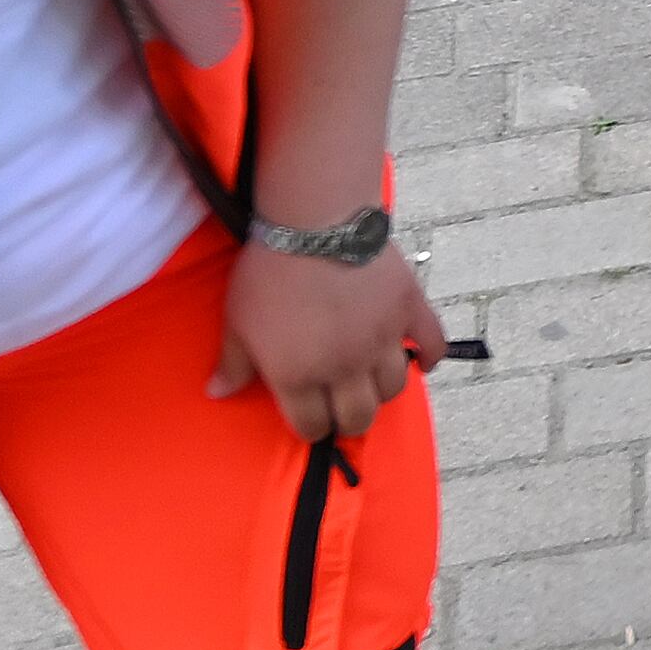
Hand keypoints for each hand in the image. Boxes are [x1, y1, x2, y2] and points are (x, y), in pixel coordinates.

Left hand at [212, 241, 446, 442]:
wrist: (314, 222)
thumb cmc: (268, 272)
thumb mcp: (238, 319)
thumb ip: (233, 362)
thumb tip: (217, 394)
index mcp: (299, 376)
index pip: (311, 426)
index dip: (309, 427)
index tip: (309, 418)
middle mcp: (345, 368)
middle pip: (358, 418)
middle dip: (347, 420)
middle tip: (342, 407)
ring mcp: (383, 341)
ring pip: (393, 389)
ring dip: (381, 391)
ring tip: (370, 380)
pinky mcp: (409, 311)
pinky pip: (433, 345)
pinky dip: (430, 357)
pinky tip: (421, 359)